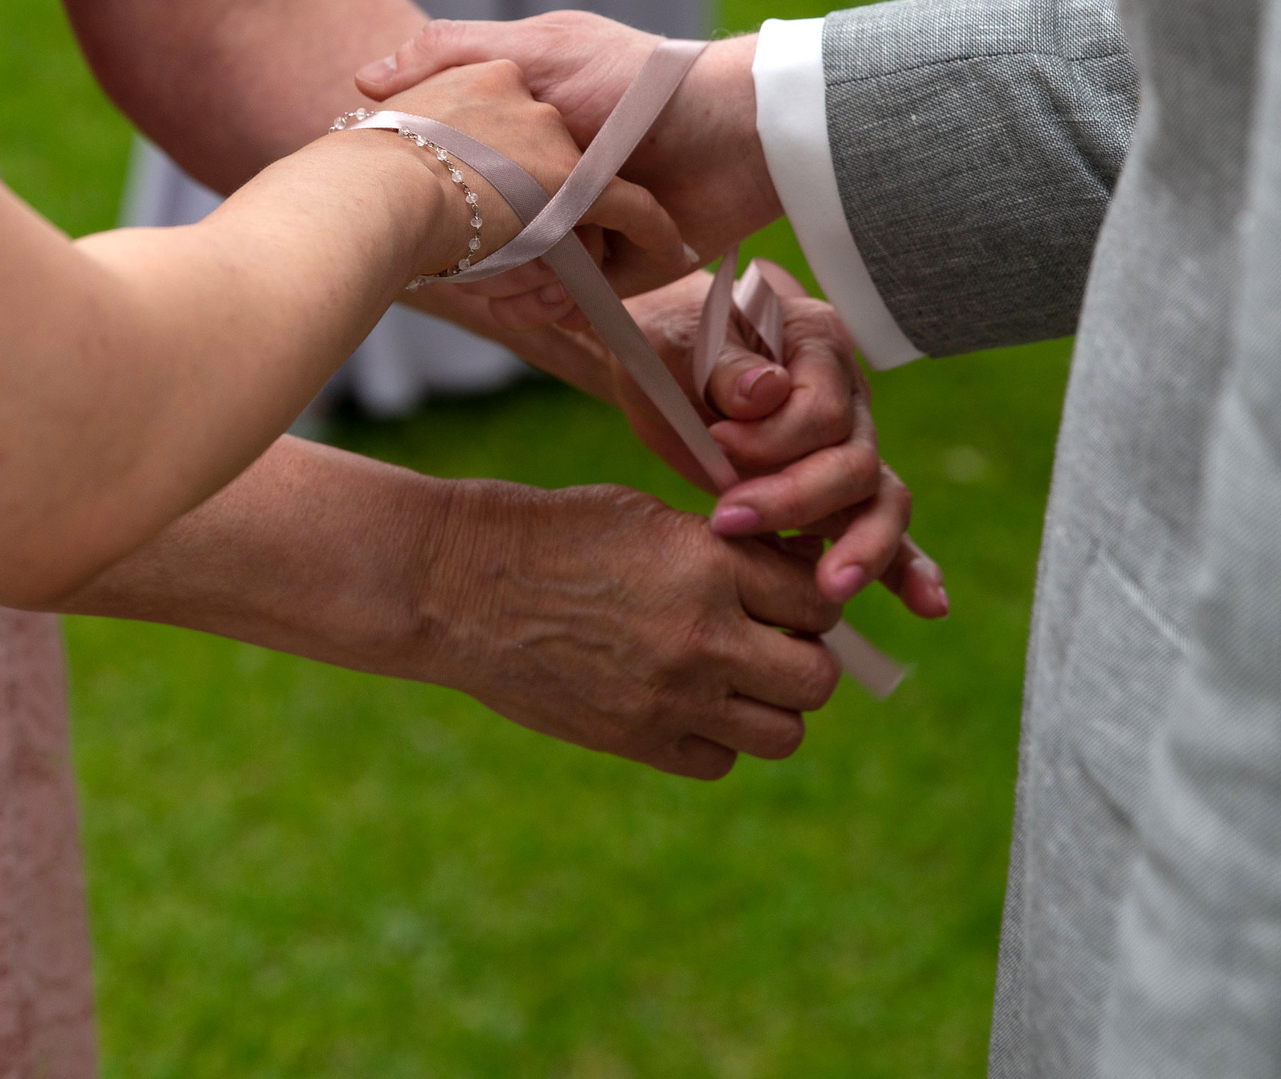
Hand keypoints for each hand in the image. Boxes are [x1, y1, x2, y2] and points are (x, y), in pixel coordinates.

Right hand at [374, 57, 694, 289]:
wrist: (732, 132)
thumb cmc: (633, 81)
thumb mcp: (534, 48)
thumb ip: (448, 49)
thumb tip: (364, 81)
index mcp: (525, 137)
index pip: (455, 178)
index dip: (430, 197)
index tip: (408, 205)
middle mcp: (549, 187)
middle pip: (483, 236)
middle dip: (470, 254)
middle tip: (455, 257)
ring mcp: (583, 232)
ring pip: (520, 274)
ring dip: (510, 283)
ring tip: (505, 281)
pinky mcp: (617, 274)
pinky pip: (569, 302)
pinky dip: (553, 303)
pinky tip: (546, 296)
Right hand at [414, 476, 847, 778]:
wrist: (462, 584)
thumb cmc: (557, 533)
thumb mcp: (651, 519)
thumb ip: (728, 556)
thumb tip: (799, 585)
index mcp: (709, 564)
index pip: (818, 601)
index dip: (812, 599)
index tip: (788, 596)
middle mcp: (703, 636)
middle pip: (817, 679)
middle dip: (804, 660)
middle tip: (770, 642)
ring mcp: (671, 697)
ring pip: (783, 733)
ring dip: (770, 708)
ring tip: (733, 679)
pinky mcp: (636, 740)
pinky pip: (719, 761)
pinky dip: (716, 740)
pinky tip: (686, 705)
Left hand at [615, 262, 945, 616]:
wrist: (664, 358)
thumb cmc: (673, 339)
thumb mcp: (681, 337)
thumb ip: (725, 363)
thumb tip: (767, 393)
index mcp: (819, 343)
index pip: (821, 409)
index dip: (771, 438)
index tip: (716, 440)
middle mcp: (848, 397)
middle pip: (854, 462)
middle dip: (795, 500)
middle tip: (726, 518)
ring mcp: (848, 445)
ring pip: (880, 501)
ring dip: (861, 548)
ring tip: (832, 588)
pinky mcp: (835, 490)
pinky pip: (878, 527)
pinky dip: (904, 567)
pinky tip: (925, 603)